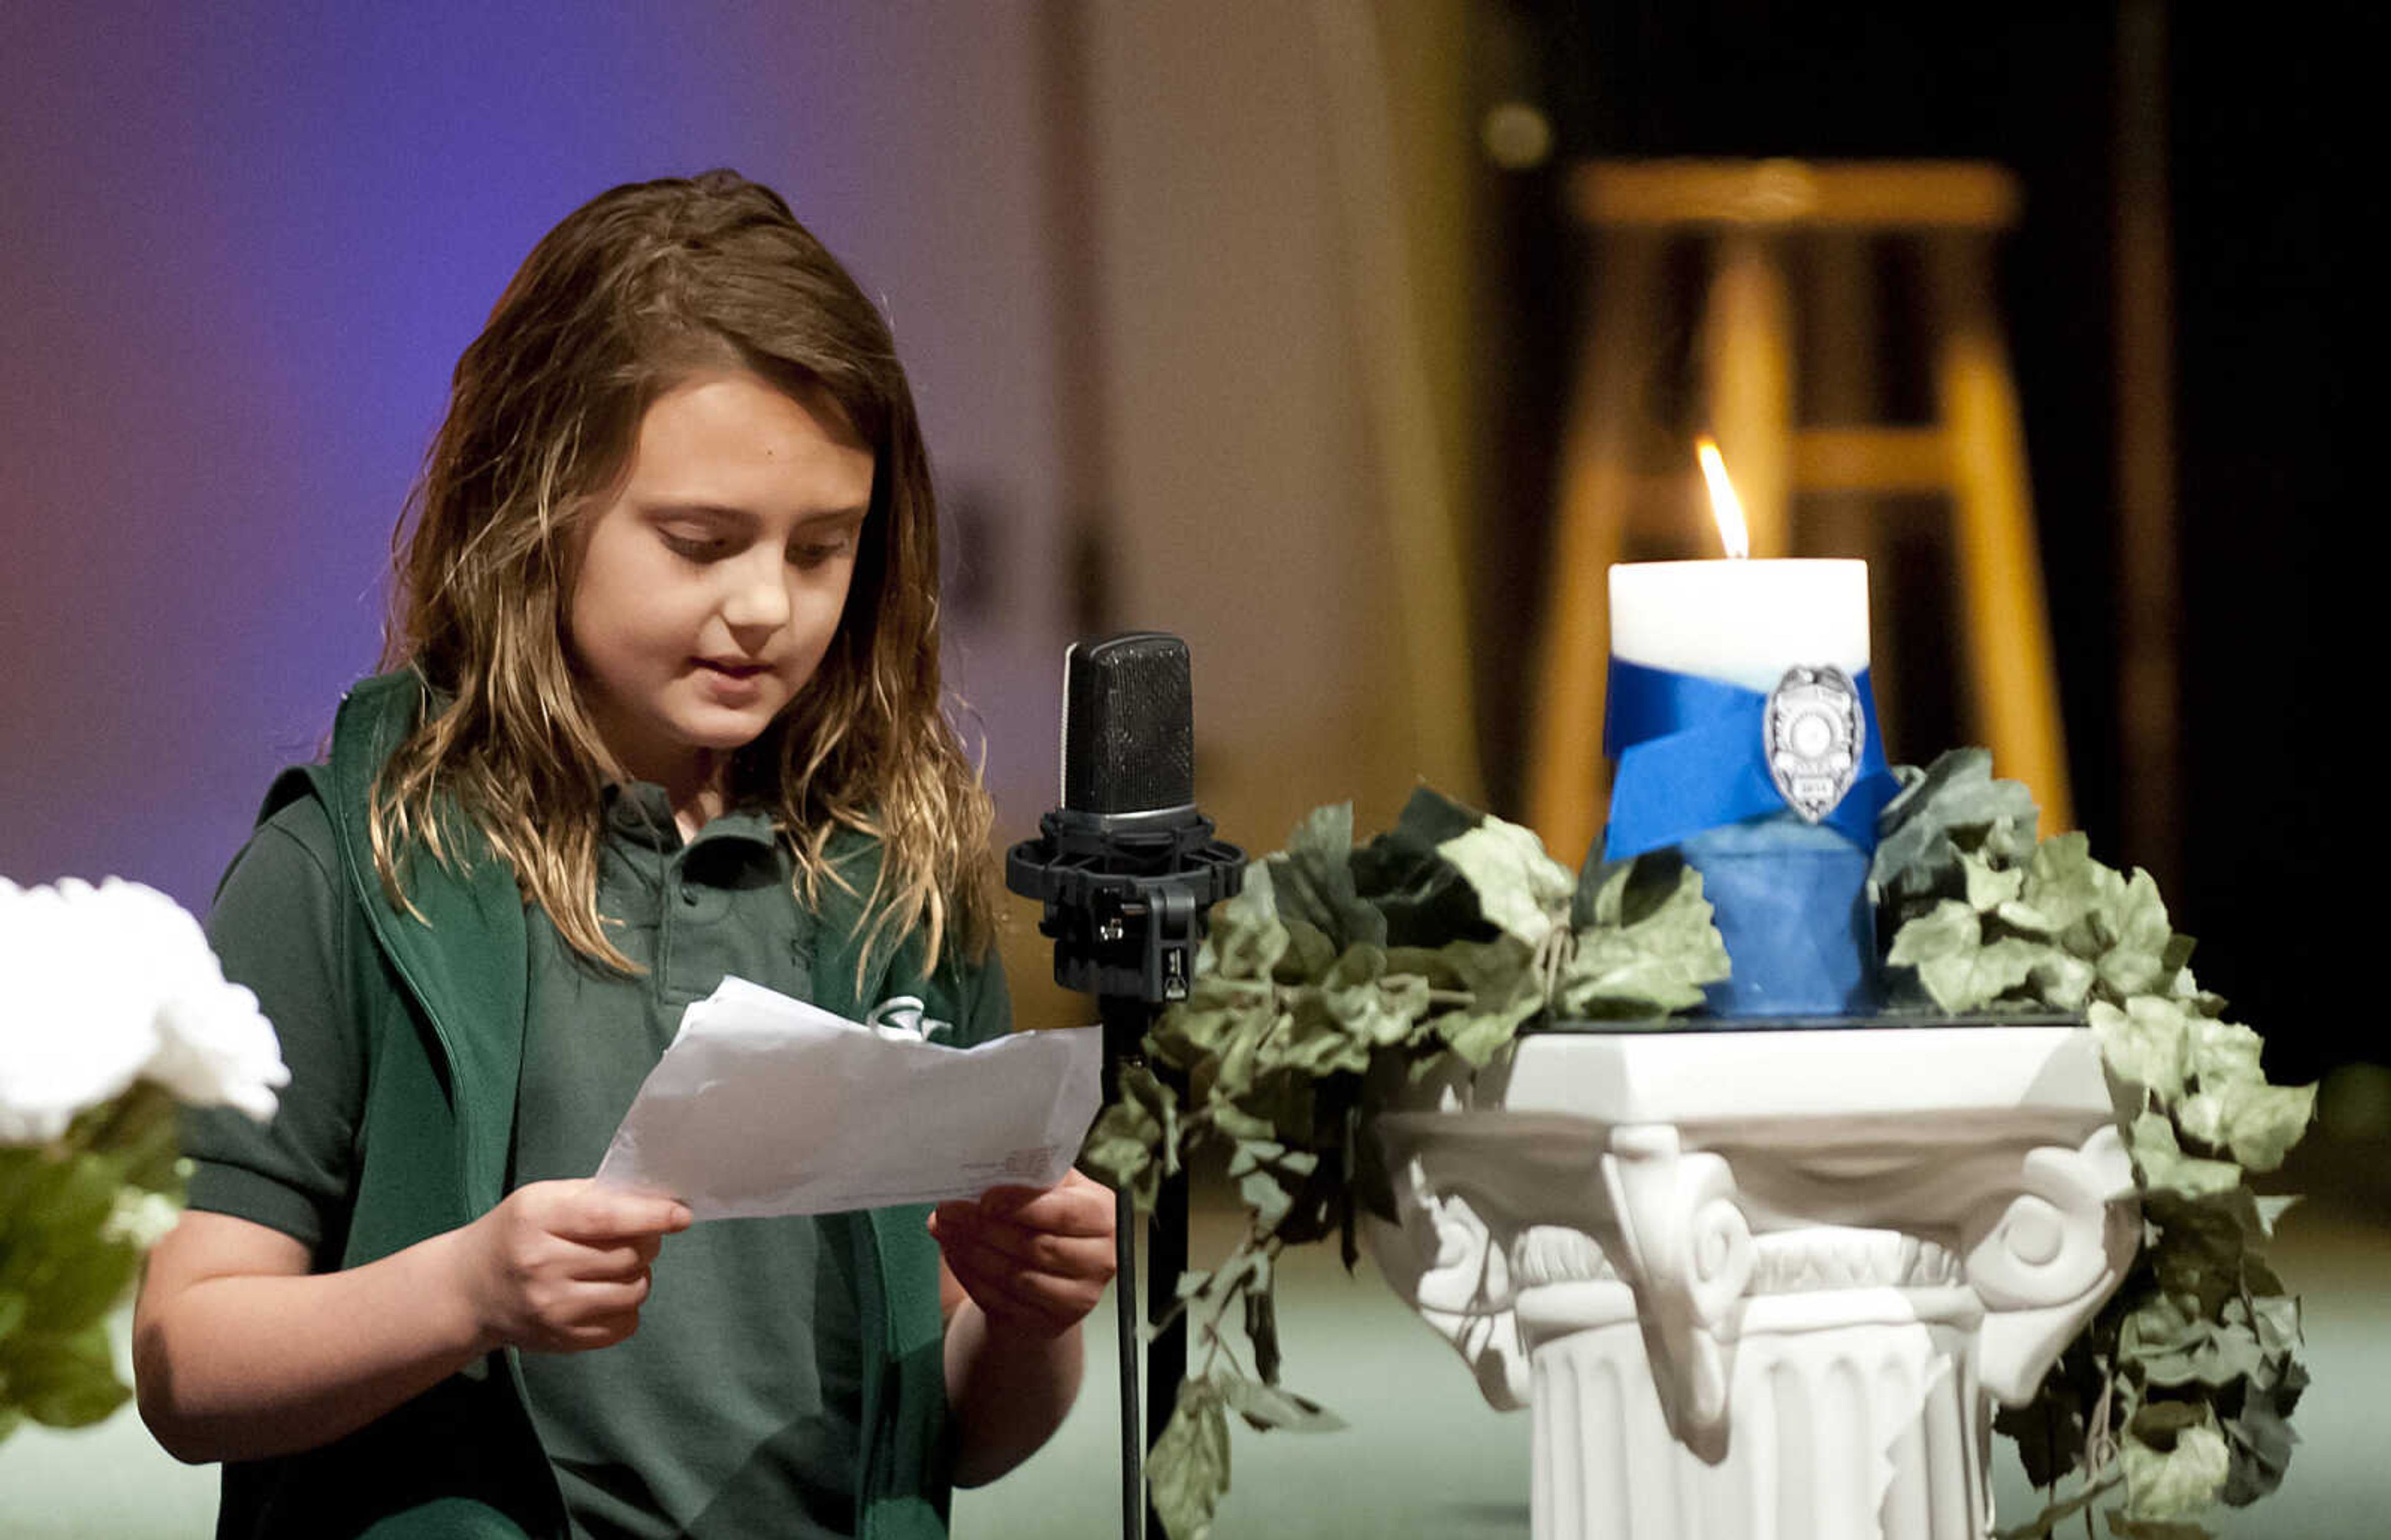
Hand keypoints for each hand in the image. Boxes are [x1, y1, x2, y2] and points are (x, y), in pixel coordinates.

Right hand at [455, 1180, 691, 1353]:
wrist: (468, 1289)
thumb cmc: (517, 1234)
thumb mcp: (543, 1199)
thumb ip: (596, 1196)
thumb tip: (656, 1200)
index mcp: (537, 1219)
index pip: (605, 1218)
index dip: (650, 1216)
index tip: (681, 1215)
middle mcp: (542, 1265)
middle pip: (627, 1256)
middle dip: (648, 1243)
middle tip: (640, 1236)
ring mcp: (551, 1308)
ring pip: (633, 1291)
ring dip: (639, 1275)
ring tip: (619, 1266)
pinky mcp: (561, 1339)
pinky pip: (624, 1325)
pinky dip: (627, 1308)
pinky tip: (605, 1293)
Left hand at [930, 1169, 1115, 1339]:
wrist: (1053, 1270)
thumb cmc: (1049, 1215)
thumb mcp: (1053, 1188)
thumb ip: (1030, 1178)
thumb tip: (984, 1171)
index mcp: (1104, 1214)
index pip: (1063, 1213)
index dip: (1021, 1206)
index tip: (983, 1198)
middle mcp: (1101, 1258)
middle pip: (1036, 1246)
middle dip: (985, 1228)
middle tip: (948, 1210)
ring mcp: (1079, 1296)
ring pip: (1016, 1276)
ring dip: (972, 1252)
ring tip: (943, 1229)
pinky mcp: (1051, 1322)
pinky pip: (1003, 1300)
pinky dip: (971, 1276)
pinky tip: (953, 1254)